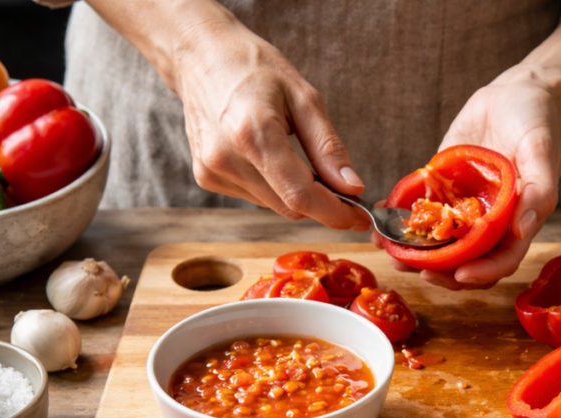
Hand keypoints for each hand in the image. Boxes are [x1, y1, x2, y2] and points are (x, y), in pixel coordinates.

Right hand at [173, 19, 369, 228]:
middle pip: (289, 206)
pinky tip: (266, 155)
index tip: (360, 218)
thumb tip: (352, 189)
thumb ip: (328, 148)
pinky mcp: (205, 177)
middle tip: (340, 186)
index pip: (300, 195)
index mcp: (253, 134)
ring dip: (295, 193)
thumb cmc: (254, 68)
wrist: (200, 56)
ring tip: (295, 155)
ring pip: (274, 205)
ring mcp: (211, 170)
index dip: (335, 213)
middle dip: (321, 203)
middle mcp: (226, 158)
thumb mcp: (304, 98)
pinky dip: (272, 186)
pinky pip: (255, 197)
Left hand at [377, 65, 560, 288]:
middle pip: (466, 261)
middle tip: (415, 269)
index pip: (502, 260)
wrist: (514, 93)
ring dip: (415, 253)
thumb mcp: (543, 153)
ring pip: (439, 243)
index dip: (483, 274)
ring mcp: (463, 207)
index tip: (460, 275)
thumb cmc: (537, 122)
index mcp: (517, 221)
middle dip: (440, 271)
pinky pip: (422, 210)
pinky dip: (402, 218)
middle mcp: (489, 221)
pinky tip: (382, 217)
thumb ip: (539, 192)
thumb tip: (523, 230)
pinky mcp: (443, 188)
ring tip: (389, 252)